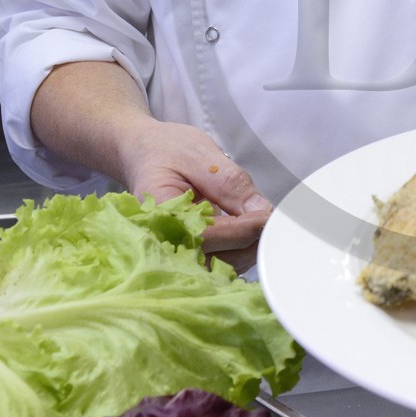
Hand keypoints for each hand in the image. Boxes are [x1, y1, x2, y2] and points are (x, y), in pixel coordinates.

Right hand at [122, 118, 272, 273]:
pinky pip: (217, 263)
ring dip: (247, 250)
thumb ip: (229, 183)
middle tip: (274, 223)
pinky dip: (239, 251)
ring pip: (220, 267)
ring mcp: (175, 251)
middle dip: (249, 243)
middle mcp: (163, 241)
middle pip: (215, 259)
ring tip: (264, 224)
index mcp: (159, 213)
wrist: (141, 153)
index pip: (206, 235)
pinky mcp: (189, 253)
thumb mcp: (199, 154)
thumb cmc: (165, 149)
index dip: (241, 230)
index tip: (267, 218)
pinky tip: (250, 232)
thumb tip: (261, 211)